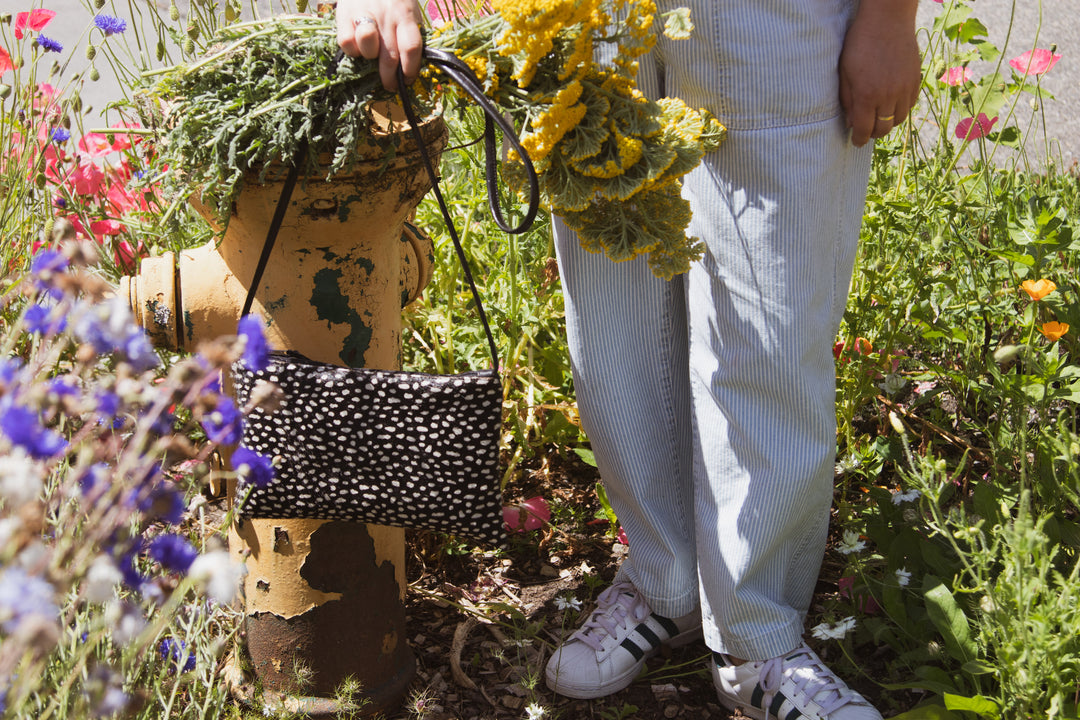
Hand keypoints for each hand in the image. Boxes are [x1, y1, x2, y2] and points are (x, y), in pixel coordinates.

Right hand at [336, 0, 423, 91]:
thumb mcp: (407, 10)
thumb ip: (410, 33)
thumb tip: (412, 64)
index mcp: (405, 15)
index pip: (411, 48)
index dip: (410, 70)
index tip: (408, 80)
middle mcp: (386, 14)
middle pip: (390, 55)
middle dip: (390, 77)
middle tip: (390, 85)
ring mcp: (364, 13)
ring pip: (368, 46)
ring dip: (370, 58)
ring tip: (371, 56)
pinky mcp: (343, 13)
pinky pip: (347, 42)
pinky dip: (351, 50)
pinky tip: (357, 46)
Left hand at [839, 0, 921, 146]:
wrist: (888, 20)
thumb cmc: (860, 43)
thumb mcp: (845, 72)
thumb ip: (847, 100)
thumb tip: (850, 122)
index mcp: (867, 95)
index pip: (863, 129)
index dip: (858, 139)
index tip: (856, 142)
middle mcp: (888, 96)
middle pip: (882, 129)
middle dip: (872, 134)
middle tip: (865, 131)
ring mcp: (904, 89)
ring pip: (898, 120)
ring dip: (887, 124)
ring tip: (878, 119)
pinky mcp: (916, 81)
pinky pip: (909, 106)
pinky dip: (900, 111)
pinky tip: (891, 106)